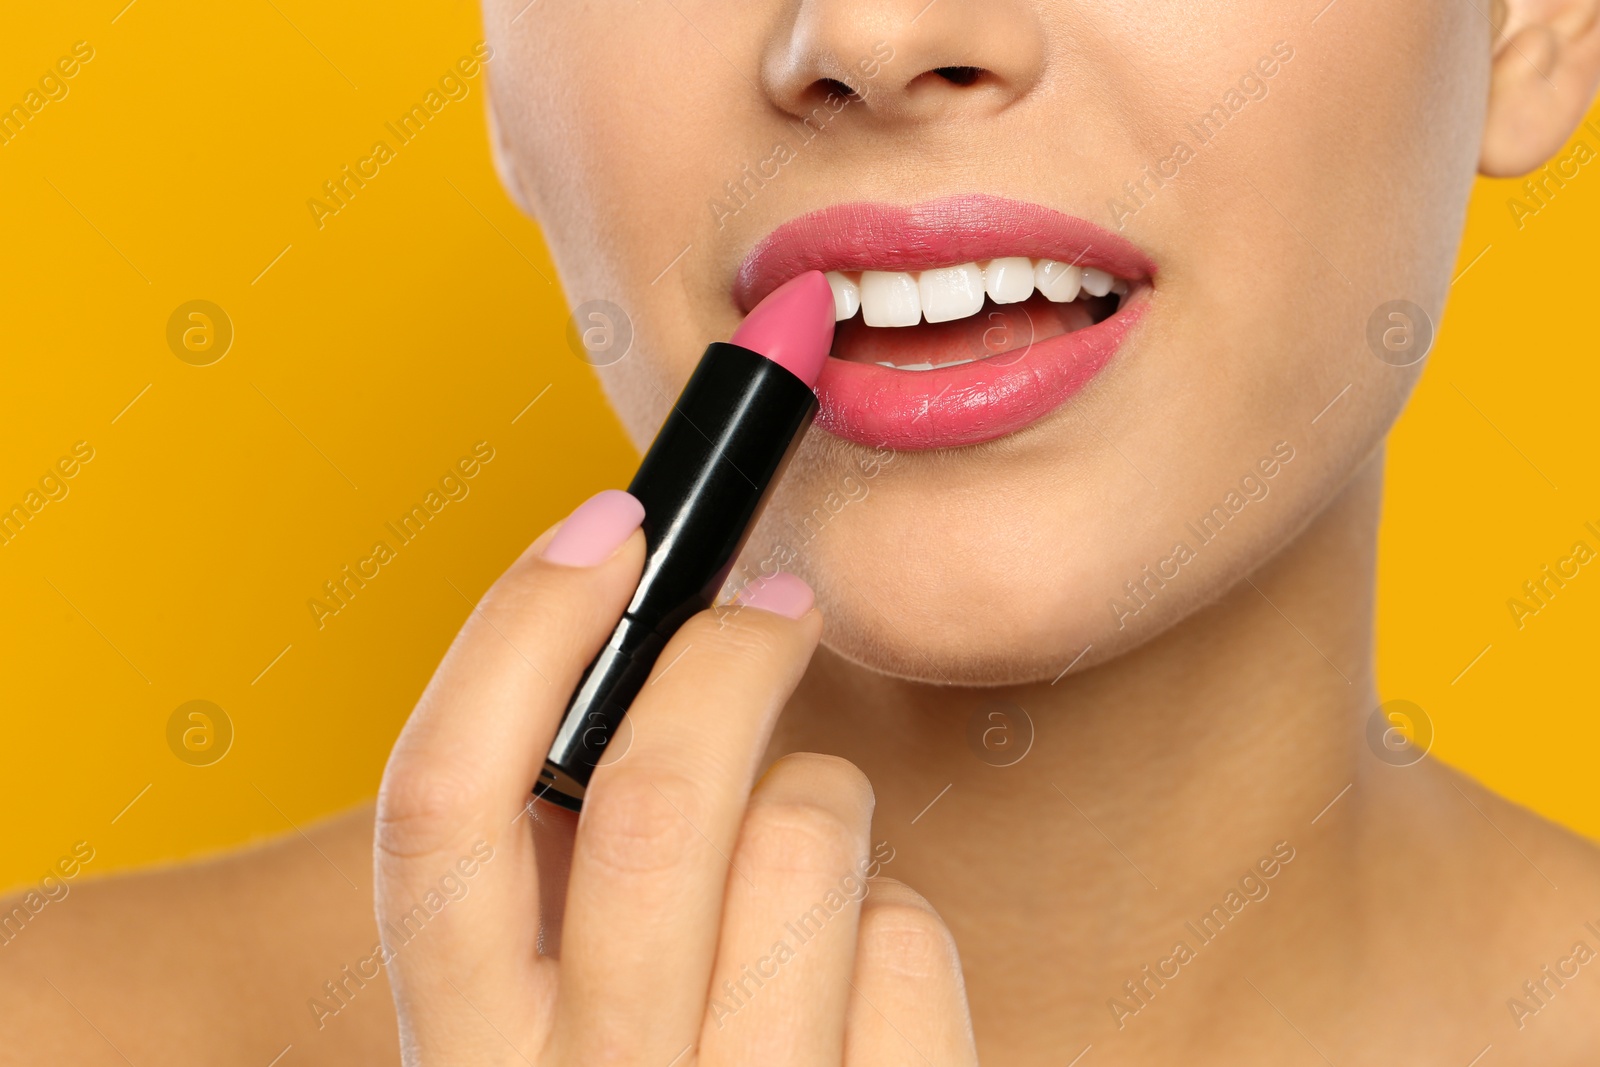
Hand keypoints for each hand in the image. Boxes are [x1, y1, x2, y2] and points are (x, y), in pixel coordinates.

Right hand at [374, 490, 979, 1065]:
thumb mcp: (564, 1022)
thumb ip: (563, 880)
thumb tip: (631, 644)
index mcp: (470, 1052)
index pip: (438, 808)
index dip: (514, 634)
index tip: (608, 524)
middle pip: (643, 800)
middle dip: (722, 657)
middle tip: (777, 605)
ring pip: (805, 840)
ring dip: (826, 793)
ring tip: (819, 843)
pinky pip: (910, 941)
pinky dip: (899, 920)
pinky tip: (866, 977)